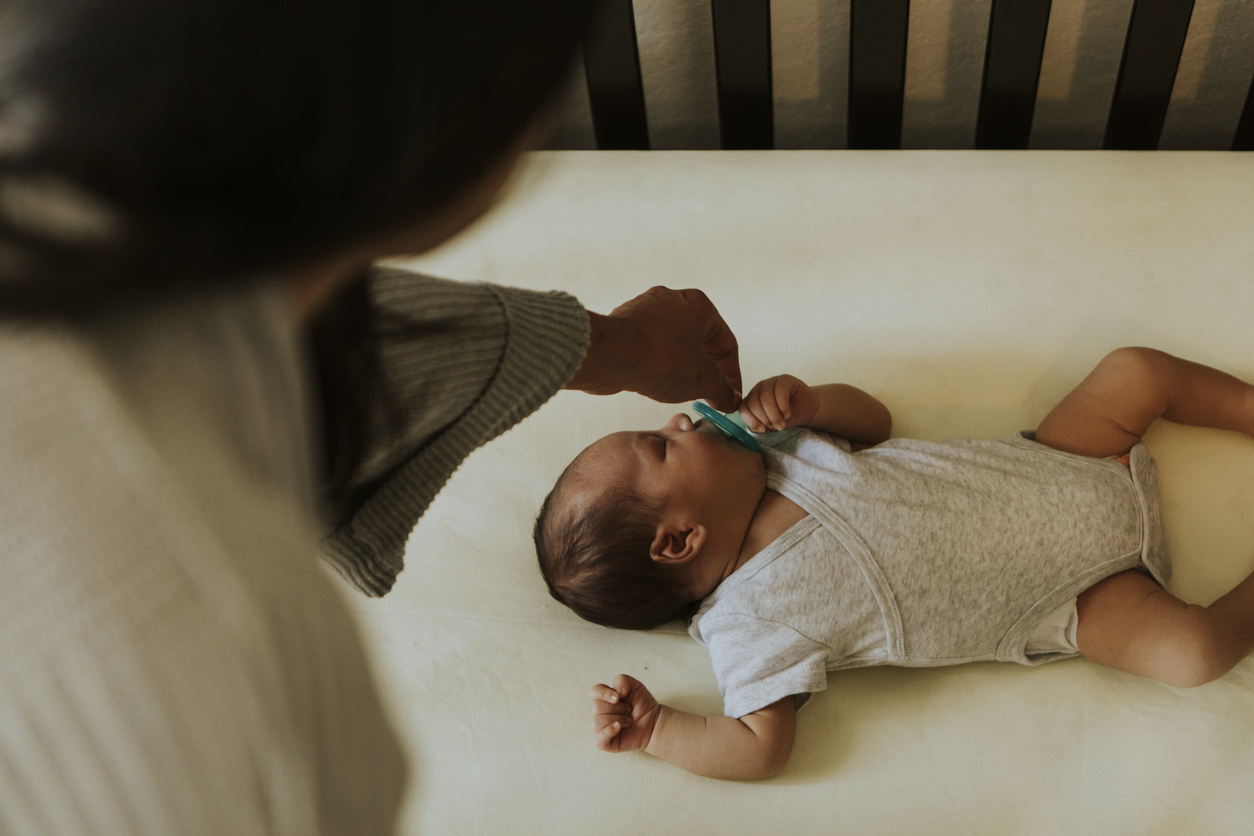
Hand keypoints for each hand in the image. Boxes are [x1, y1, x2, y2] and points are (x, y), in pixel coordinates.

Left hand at [567, 287, 742, 411]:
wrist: (610, 354)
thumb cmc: (658, 358)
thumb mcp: (702, 380)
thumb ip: (722, 390)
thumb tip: (728, 398)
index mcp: (699, 305)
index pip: (725, 343)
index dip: (731, 374)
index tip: (728, 394)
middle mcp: (672, 300)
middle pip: (699, 340)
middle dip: (705, 369)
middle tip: (706, 393)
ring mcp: (645, 309)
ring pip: (672, 341)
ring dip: (680, 365)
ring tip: (678, 389)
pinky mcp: (624, 322)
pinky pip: (648, 344)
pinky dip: (655, 361)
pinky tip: (653, 379)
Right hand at [590, 674, 660, 753]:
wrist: (654, 723)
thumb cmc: (642, 705)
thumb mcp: (636, 686)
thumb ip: (623, 680)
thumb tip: (615, 692)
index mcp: (604, 698)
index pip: (594, 692)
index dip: (604, 693)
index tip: (618, 697)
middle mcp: (600, 713)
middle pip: (597, 707)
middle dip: (618, 708)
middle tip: (629, 711)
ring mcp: (601, 728)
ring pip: (598, 721)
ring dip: (619, 719)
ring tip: (628, 721)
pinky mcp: (604, 743)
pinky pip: (598, 739)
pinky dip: (608, 732)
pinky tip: (619, 727)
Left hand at [739, 374, 819, 432]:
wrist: (807, 408)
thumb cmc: (787, 416)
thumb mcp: (772, 425)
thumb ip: (762, 427)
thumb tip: (755, 428)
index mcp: (752, 399)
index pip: (743, 408)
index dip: (751, 420)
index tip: (762, 429)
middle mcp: (758, 389)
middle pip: (754, 403)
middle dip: (765, 419)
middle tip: (777, 427)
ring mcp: (771, 382)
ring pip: (765, 398)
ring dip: (774, 414)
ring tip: (782, 423)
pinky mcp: (784, 379)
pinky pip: (779, 391)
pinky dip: (782, 406)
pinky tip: (787, 414)